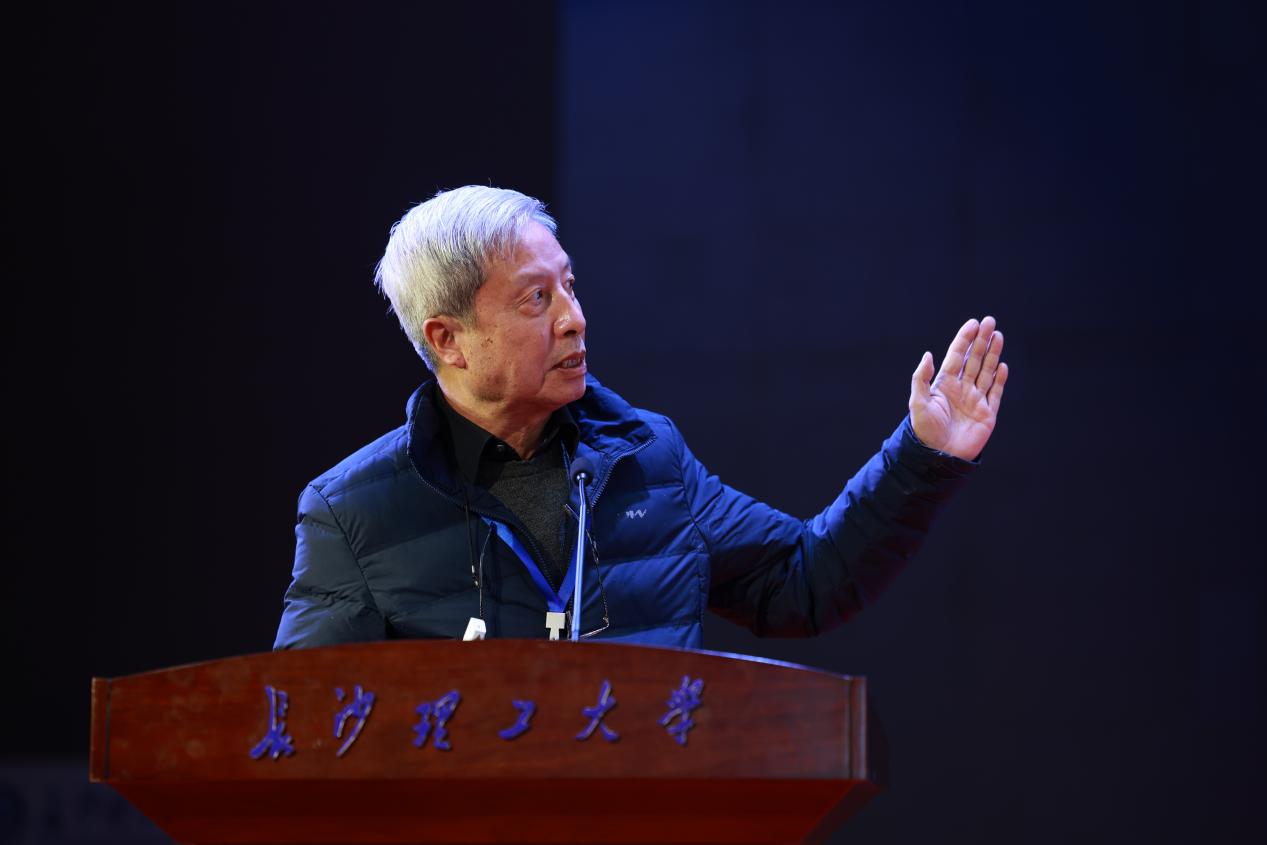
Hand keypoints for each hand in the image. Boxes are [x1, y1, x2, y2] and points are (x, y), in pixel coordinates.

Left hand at [909, 316, 1007, 460]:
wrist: (939, 457)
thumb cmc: (925, 431)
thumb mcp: (918, 402)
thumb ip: (922, 378)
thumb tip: (928, 354)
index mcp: (944, 384)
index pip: (957, 356)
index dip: (965, 339)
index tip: (973, 323)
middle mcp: (961, 389)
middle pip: (974, 359)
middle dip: (982, 341)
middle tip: (990, 322)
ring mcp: (975, 400)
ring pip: (986, 372)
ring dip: (993, 354)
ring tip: (998, 335)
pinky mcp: (987, 414)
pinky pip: (996, 393)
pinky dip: (999, 379)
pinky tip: (1002, 365)